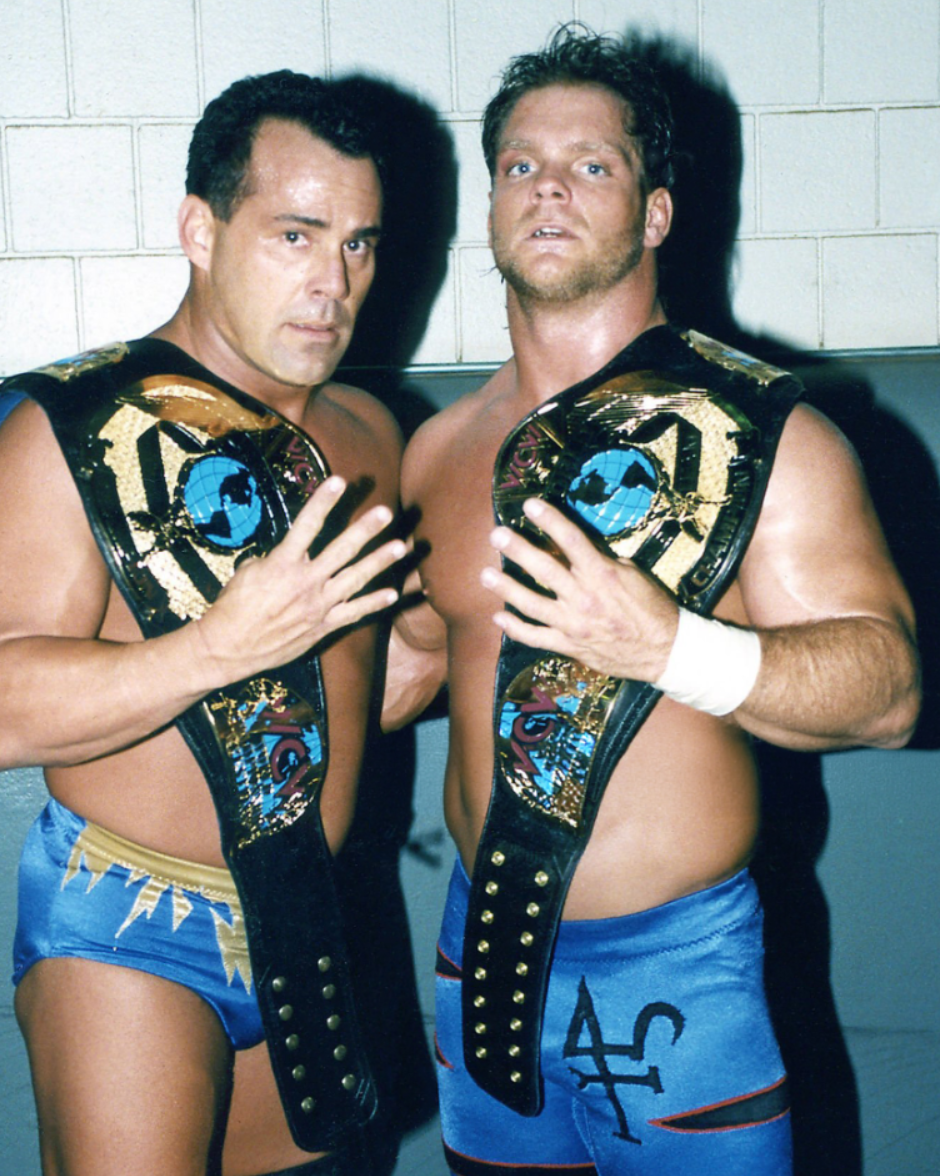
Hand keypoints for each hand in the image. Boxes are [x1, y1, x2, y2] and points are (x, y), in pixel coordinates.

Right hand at [194, 476, 404, 681]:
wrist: (230, 648)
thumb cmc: (234, 607)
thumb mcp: (246, 572)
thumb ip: (272, 559)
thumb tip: (286, 553)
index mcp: (283, 564)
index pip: (307, 525)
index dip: (323, 502)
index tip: (339, 481)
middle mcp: (306, 581)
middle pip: (342, 549)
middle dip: (365, 529)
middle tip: (386, 512)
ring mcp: (319, 605)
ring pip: (356, 579)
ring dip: (379, 562)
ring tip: (401, 547)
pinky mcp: (323, 626)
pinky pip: (354, 613)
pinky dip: (374, 604)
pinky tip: (392, 594)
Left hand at [480, 498, 678, 682]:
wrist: (664, 651)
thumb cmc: (652, 609)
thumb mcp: (633, 575)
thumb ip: (602, 562)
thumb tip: (577, 551)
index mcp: (602, 575)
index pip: (571, 540)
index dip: (549, 520)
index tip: (529, 505)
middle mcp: (583, 598)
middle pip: (543, 569)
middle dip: (517, 550)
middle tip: (496, 535)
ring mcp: (572, 624)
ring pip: (530, 604)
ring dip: (506, 588)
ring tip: (485, 575)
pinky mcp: (568, 645)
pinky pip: (534, 637)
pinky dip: (514, 628)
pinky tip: (498, 616)